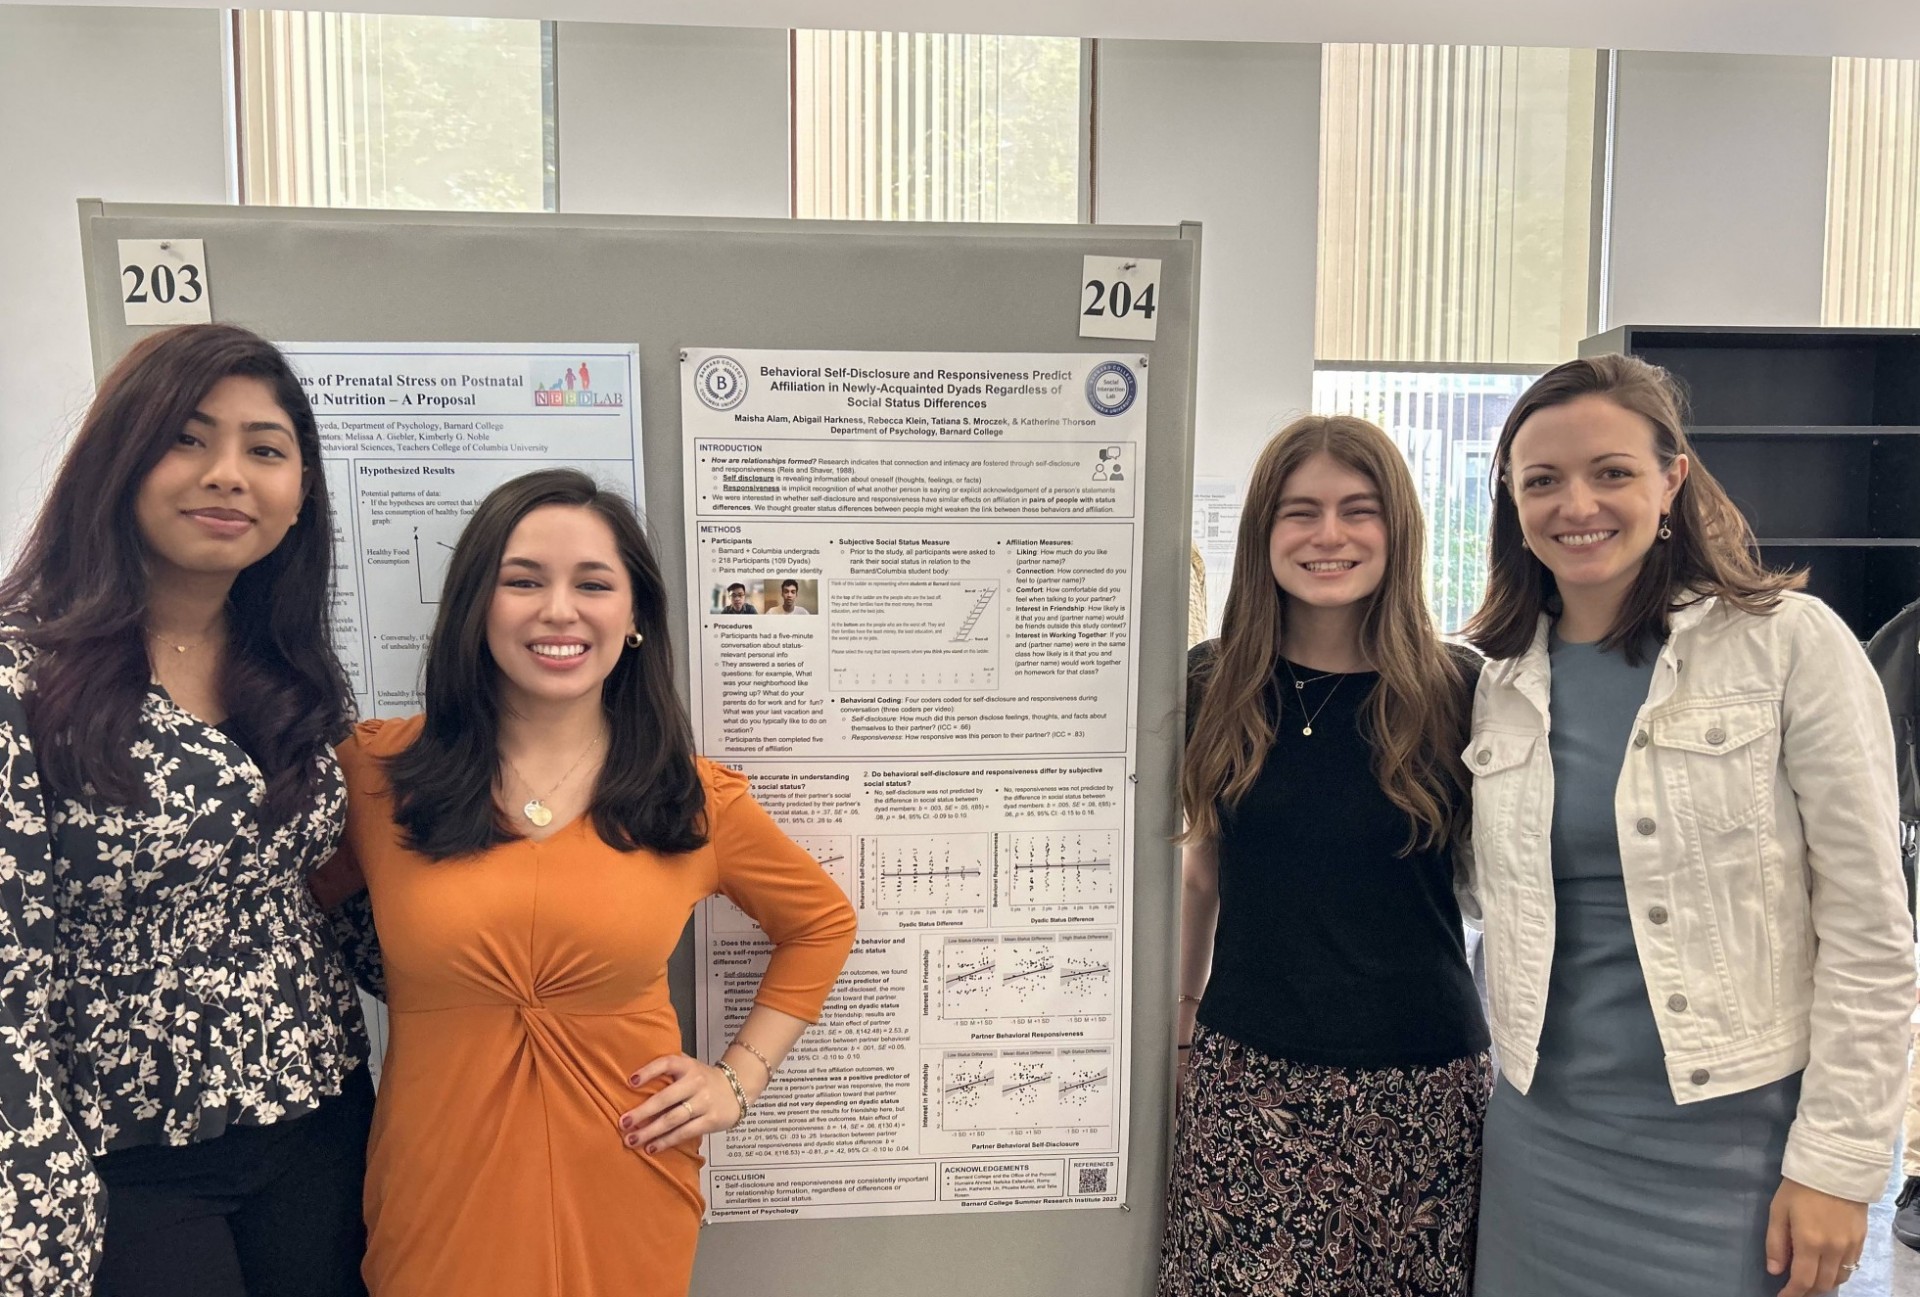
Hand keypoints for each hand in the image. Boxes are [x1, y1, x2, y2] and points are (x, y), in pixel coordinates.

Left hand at [617, 1053, 744, 1154]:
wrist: (736, 1089)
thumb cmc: (703, 1080)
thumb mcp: (688, 1067)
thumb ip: (667, 1069)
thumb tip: (632, 1080)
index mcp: (687, 1066)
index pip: (666, 1064)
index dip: (648, 1071)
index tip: (630, 1082)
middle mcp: (695, 1083)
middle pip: (665, 1098)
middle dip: (642, 1112)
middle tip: (623, 1123)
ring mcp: (704, 1102)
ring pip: (673, 1119)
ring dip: (650, 1131)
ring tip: (632, 1140)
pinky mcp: (710, 1120)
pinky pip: (684, 1133)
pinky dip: (666, 1141)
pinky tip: (652, 1148)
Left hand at [1766, 1177, 1866, 1295]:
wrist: (1835, 1167)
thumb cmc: (1799, 1188)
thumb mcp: (1778, 1211)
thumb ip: (1776, 1243)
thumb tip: (1775, 1271)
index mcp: (1810, 1242)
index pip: (1803, 1280)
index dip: (1792, 1293)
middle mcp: (1833, 1249)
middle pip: (1823, 1284)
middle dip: (1807, 1290)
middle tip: (1795, 1287)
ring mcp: (1850, 1246)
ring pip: (1839, 1278)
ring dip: (1824, 1283)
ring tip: (1810, 1278)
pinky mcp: (1861, 1239)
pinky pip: (1852, 1266)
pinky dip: (1838, 1272)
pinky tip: (1828, 1266)